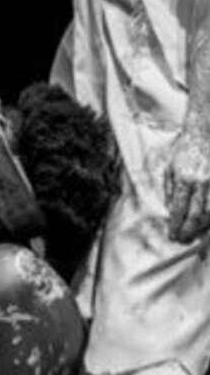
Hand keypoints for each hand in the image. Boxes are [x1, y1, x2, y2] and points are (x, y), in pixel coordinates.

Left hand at [165, 125, 209, 241]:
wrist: (204, 133)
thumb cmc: (184, 152)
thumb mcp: (170, 170)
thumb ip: (169, 192)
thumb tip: (171, 214)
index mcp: (183, 179)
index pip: (178, 209)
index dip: (175, 226)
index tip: (172, 236)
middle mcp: (201, 182)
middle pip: (196, 215)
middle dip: (188, 231)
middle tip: (182, 240)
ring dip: (202, 228)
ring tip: (193, 235)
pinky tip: (204, 223)